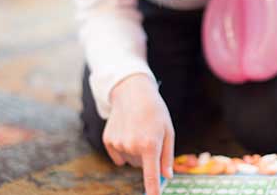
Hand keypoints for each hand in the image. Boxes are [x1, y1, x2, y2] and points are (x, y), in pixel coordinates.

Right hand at [104, 74, 174, 194]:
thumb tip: (167, 176)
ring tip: (138, 130)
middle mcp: (132, 146)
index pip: (151, 176)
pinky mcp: (108, 141)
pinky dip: (123, 148)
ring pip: (130, 160)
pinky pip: (119, 156)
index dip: (153, 190)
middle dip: (146, 155)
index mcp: (150, 145)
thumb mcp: (168, 131)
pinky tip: (127, 132)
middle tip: (148, 134)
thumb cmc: (155, 111)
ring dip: (135, 151)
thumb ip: (167, 156)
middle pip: (141, 165)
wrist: (132, 91)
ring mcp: (118, 144)